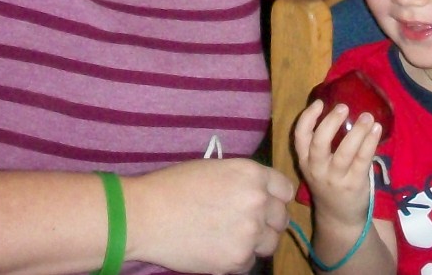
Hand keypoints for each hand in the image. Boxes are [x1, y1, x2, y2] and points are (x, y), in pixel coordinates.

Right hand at [123, 157, 293, 273]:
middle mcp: (257, 202)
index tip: (265, 204)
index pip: (285, 190)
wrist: (146, 215)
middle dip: (267, 221)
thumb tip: (259, 195)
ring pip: (270, 243)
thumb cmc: (173, 186)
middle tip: (244, 223)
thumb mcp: (215, 169)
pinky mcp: (237, 259)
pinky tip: (216, 248)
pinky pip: (249, 262)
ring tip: (231, 237)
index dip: (274, 197)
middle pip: (281, 218)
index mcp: (252, 174)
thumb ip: (243, 181)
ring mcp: (249, 233)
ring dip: (256, 242)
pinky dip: (237, 258)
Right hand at [292, 99, 381, 234]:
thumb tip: (339, 110)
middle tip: (343, 107)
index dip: (307, 118)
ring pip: (344, 152)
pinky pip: (363, 160)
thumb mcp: (316, 166)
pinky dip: (370, 143)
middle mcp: (317, 169)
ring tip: (367, 116)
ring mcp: (336, 178)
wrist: (338, 217)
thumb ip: (321, 144)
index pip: (300, 137)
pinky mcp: (354, 184)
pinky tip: (376, 130)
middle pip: (319, 143)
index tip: (319, 102)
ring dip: (357, 132)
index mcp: (305, 161)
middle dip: (331, 122)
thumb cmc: (329, 183)